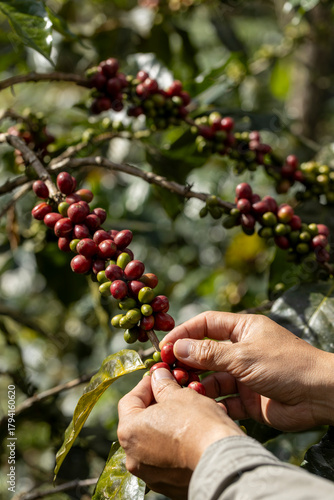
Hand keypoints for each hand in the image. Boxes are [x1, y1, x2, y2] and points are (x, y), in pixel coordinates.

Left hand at [118, 367, 242, 498]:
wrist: (221, 460)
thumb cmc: (198, 424)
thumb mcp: (179, 395)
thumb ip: (163, 385)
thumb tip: (158, 376)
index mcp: (129, 431)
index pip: (129, 401)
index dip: (145, 385)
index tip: (158, 378)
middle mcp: (133, 457)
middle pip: (140, 423)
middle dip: (157, 406)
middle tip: (173, 394)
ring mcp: (149, 474)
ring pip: (154, 442)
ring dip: (167, 425)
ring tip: (187, 413)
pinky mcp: (168, 485)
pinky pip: (167, 460)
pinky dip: (176, 446)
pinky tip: (193, 435)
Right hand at [161, 312, 333, 430]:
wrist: (319, 395)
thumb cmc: (285, 365)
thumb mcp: (243, 355)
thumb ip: (209, 353)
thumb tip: (177, 347)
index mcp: (243, 329)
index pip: (206, 324)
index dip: (184, 333)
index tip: (164, 345)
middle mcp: (241, 350)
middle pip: (205, 353)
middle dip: (186, 362)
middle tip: (166, 372)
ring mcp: (244, 375)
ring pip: (212, 378)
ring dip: (198, 385)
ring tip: (184, 392)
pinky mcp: (249, 399)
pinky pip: (224, 400)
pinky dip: (213, 404)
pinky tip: (202, 407)